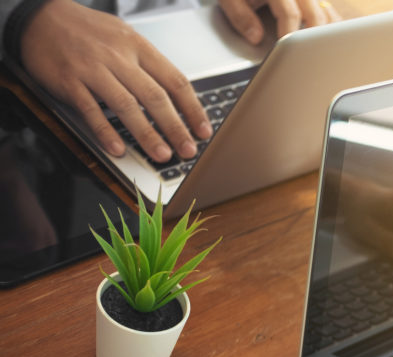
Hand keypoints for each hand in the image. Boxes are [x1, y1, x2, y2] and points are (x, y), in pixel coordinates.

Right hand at [21, 0, 210, 162]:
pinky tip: (118, 149)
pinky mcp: (68, 81)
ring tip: (162, 154)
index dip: (193, 109)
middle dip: (175, 127)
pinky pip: (90, 110)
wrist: (39, 16)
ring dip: (147, 134)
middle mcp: (118, 57)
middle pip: (155, 96)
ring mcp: (93, 69)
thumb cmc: (87, 31)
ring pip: (126, 105)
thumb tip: (176, 97)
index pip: (175, 81)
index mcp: (138, 47)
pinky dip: (105, 131)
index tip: (203, 131)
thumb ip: (148, 65)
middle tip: (188, 150)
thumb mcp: (125, 38)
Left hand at [218, 0, 342, 44]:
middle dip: (311, 41)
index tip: (284, 55)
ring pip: (328, 15)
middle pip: (315, 16)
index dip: (288, 37)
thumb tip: (256, 38)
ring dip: (325, 36)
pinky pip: (330, 14)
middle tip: (304, 61)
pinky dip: (331, 30)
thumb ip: (240, 16)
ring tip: (317, 56)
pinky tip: (326, 44)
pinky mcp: (317, 0)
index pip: (290, 14)